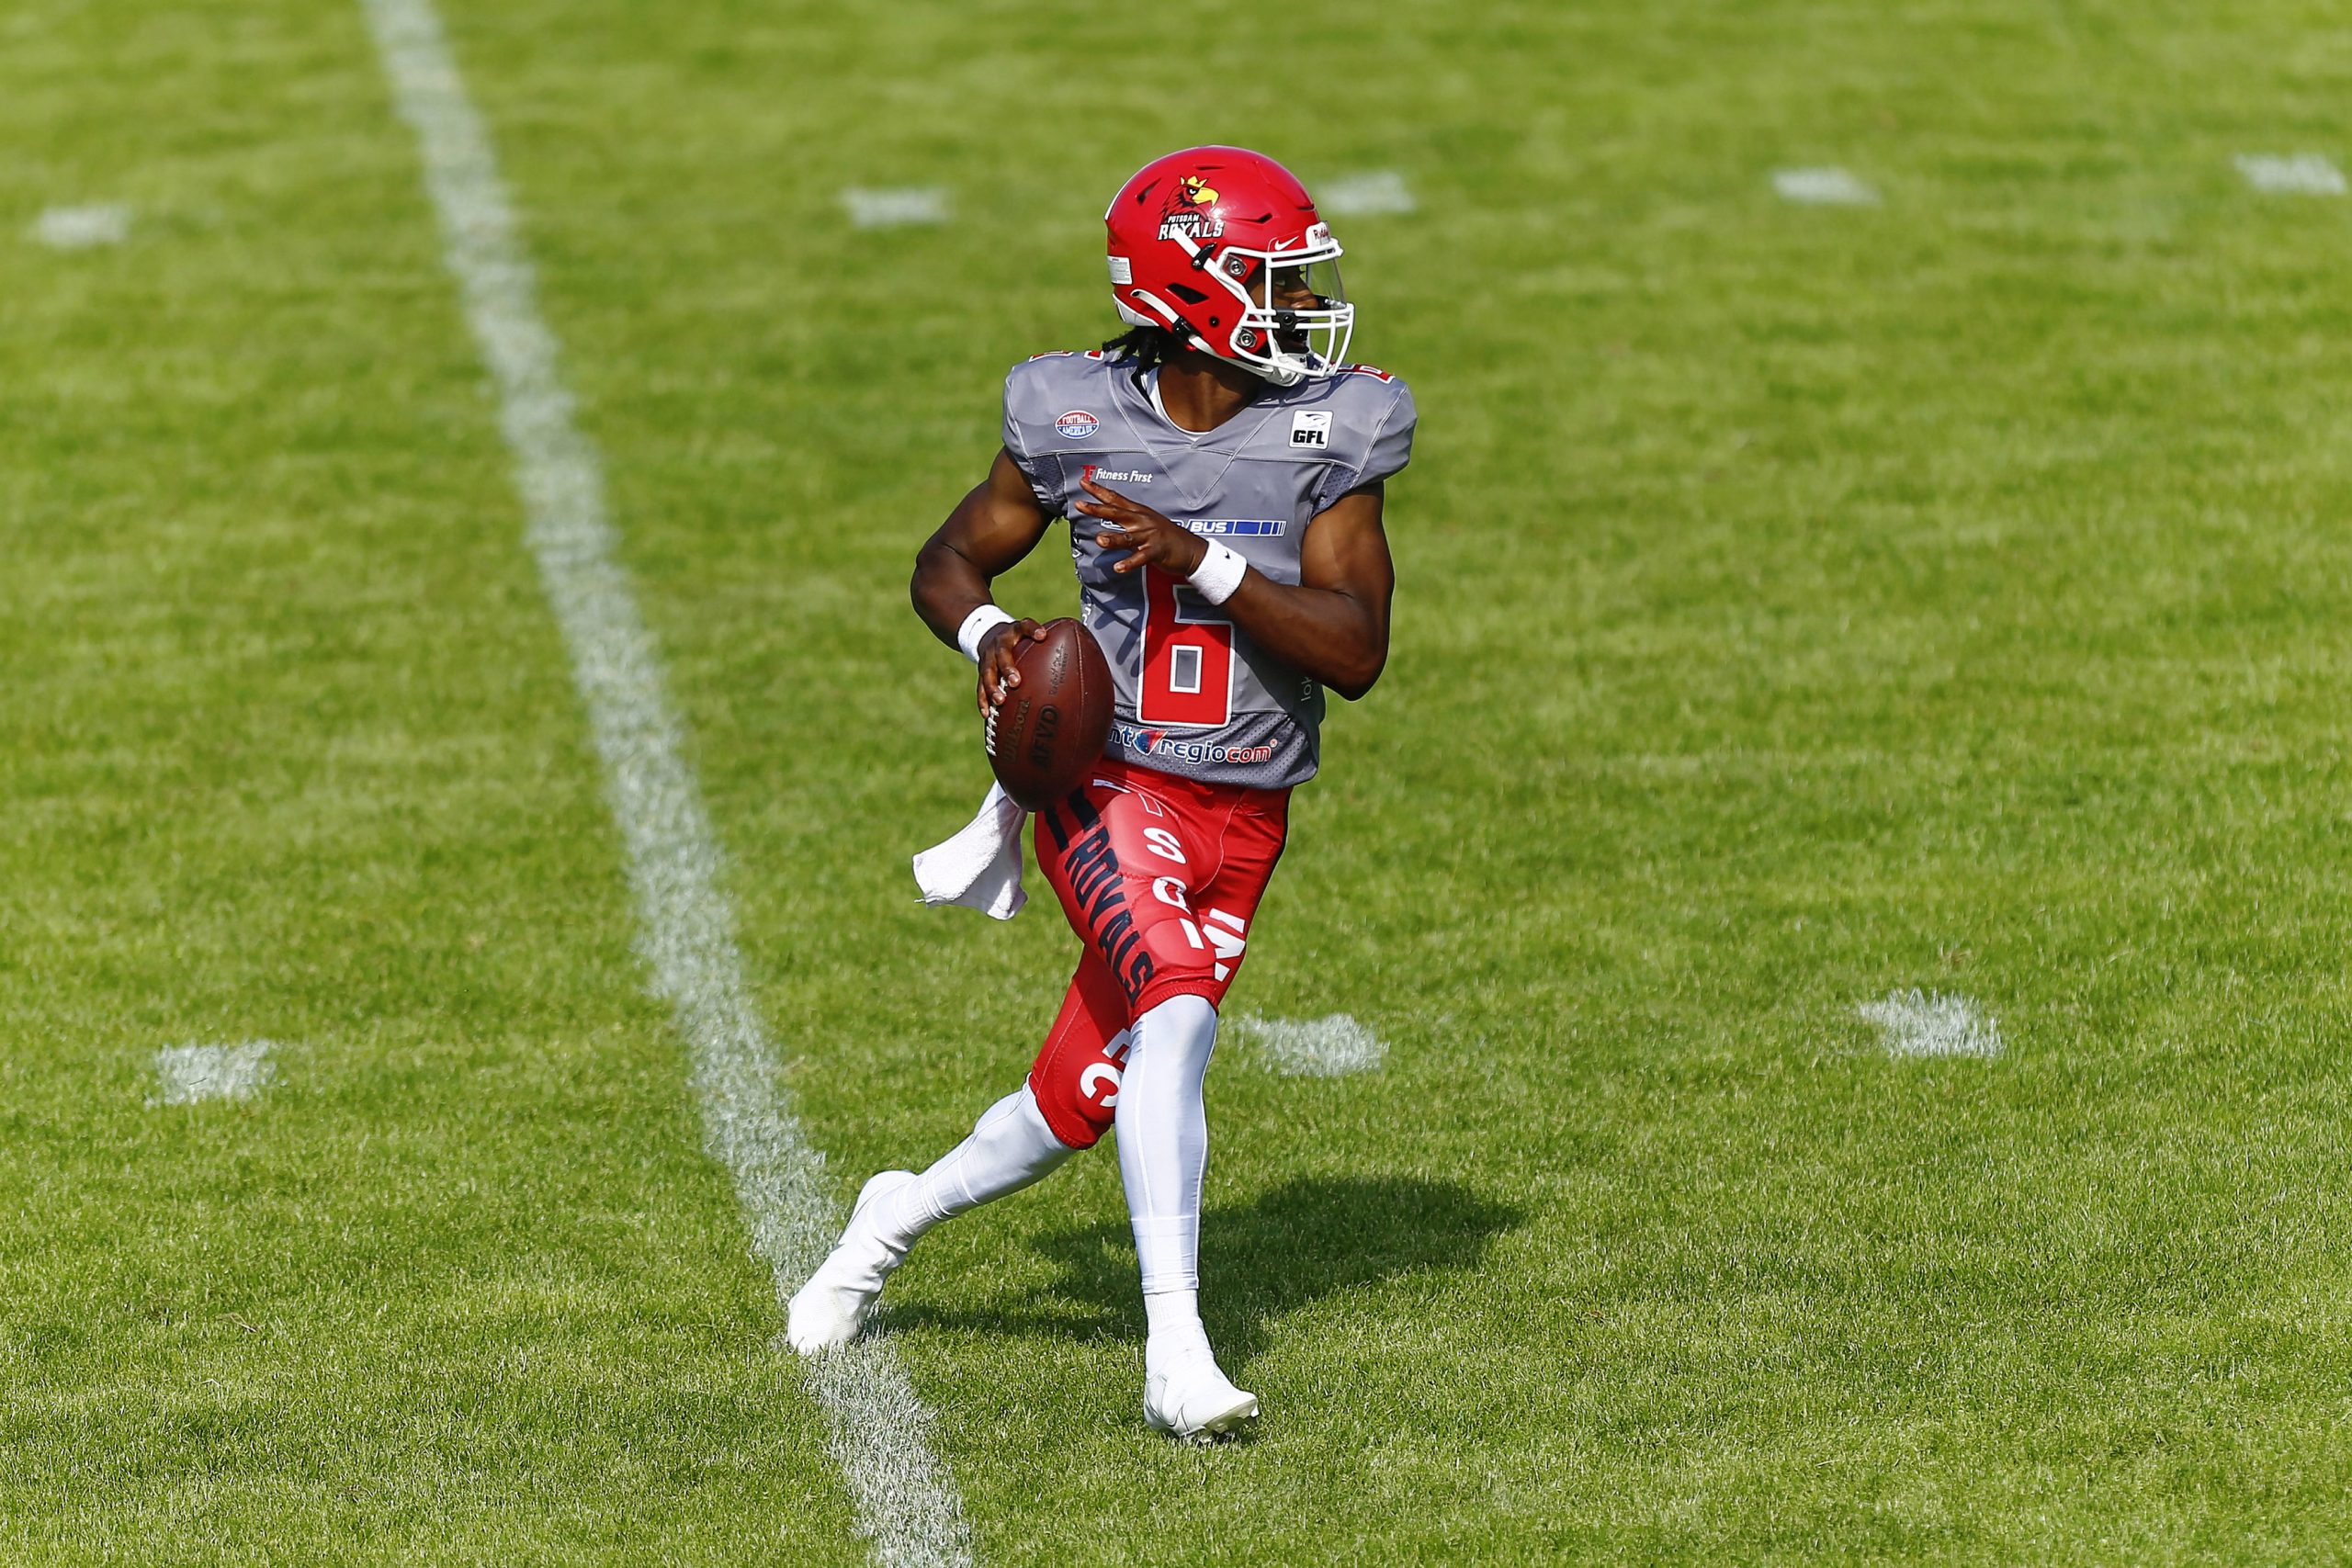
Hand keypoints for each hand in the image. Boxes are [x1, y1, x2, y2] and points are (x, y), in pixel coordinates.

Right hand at [976, 617, 1048, 713]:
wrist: (990, 634)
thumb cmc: (1020, 640)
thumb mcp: (1030, 635)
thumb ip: (1050, 643)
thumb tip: (1084, 658)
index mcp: (1015, 632)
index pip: (1025, 626)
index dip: (1032, 630)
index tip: (1042, 635)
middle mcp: (1000, 643)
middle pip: (1002, 653)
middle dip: (1008, 667)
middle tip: (1016, 682)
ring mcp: (988, 657)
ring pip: (988, 672)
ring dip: (993, 687)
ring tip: (1000, 700)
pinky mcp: (981, 670)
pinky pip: (980, 686)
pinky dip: (983, 700)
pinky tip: (987, 713)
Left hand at [1075, 478, 1207, 578]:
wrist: (1192, 549)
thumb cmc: (1166, 537)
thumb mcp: (1146, 524)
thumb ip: (1127, 521)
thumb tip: (1108, 516)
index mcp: (1139, 513)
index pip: (1115, 498)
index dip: (1099, 490)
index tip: (1083, 482)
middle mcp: (1143, 521)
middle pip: (1117, 512)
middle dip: (1098, 508)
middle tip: (1080, 505)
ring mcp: (1150, 535)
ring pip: (1128, 537)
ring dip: (1113, 538)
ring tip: (1099, 540)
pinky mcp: (1157, 551)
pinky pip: (1141, 557)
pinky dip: (1129, 563)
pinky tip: (1118, 567)